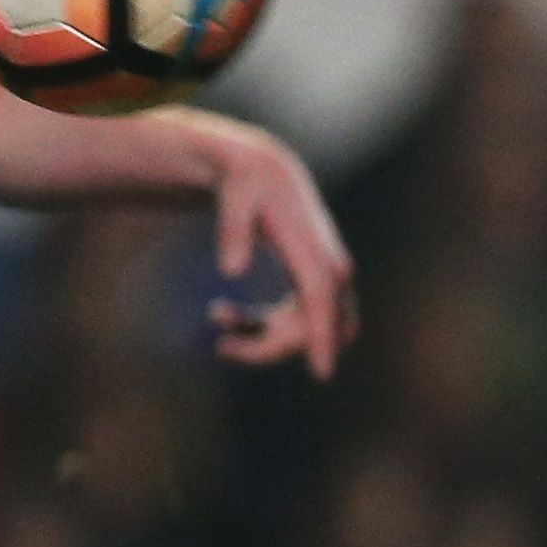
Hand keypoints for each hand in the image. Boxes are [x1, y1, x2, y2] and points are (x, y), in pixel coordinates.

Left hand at [196, 116, 352, 377]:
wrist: (267, 173)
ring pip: (309, 332)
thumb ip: (232, 231)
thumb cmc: (246, 184)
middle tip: (219, 346)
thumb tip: (230, 271)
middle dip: (270, 346)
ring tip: (215, 319)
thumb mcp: (233, 197)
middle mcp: (331, 270)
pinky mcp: (315, 285)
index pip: (322, 301)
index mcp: (314, 252)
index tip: (321, 374)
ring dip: (264, 340)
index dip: (322, 338)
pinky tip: (225, 315)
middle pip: (317, 328)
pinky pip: (299, 324)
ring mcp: (326, 280)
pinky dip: (263, 329)